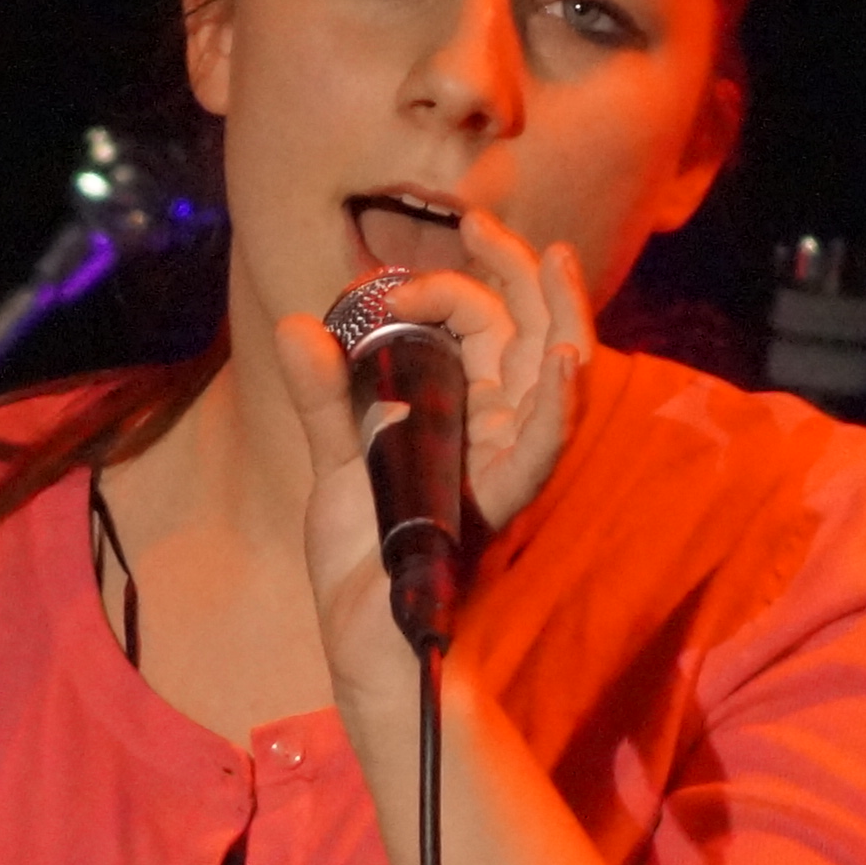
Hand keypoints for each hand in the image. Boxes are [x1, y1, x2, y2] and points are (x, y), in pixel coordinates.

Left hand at [259, 209, 600, 670]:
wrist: (365, 642)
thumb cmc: (364, 557)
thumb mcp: (336, 462)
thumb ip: (324, 396)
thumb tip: (297, 324)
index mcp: (465, 415)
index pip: (492, 325)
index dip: (466, 279)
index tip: (419, 261)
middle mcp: (496, 434)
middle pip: (533, 335)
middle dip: (519, 272)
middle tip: (484, 222)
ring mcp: (501, 469)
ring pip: (557, 383)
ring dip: (561, 318)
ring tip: (557, 262)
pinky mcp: (495, 508)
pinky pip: (538, 455)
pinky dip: (555, 409)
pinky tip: (569, 363)